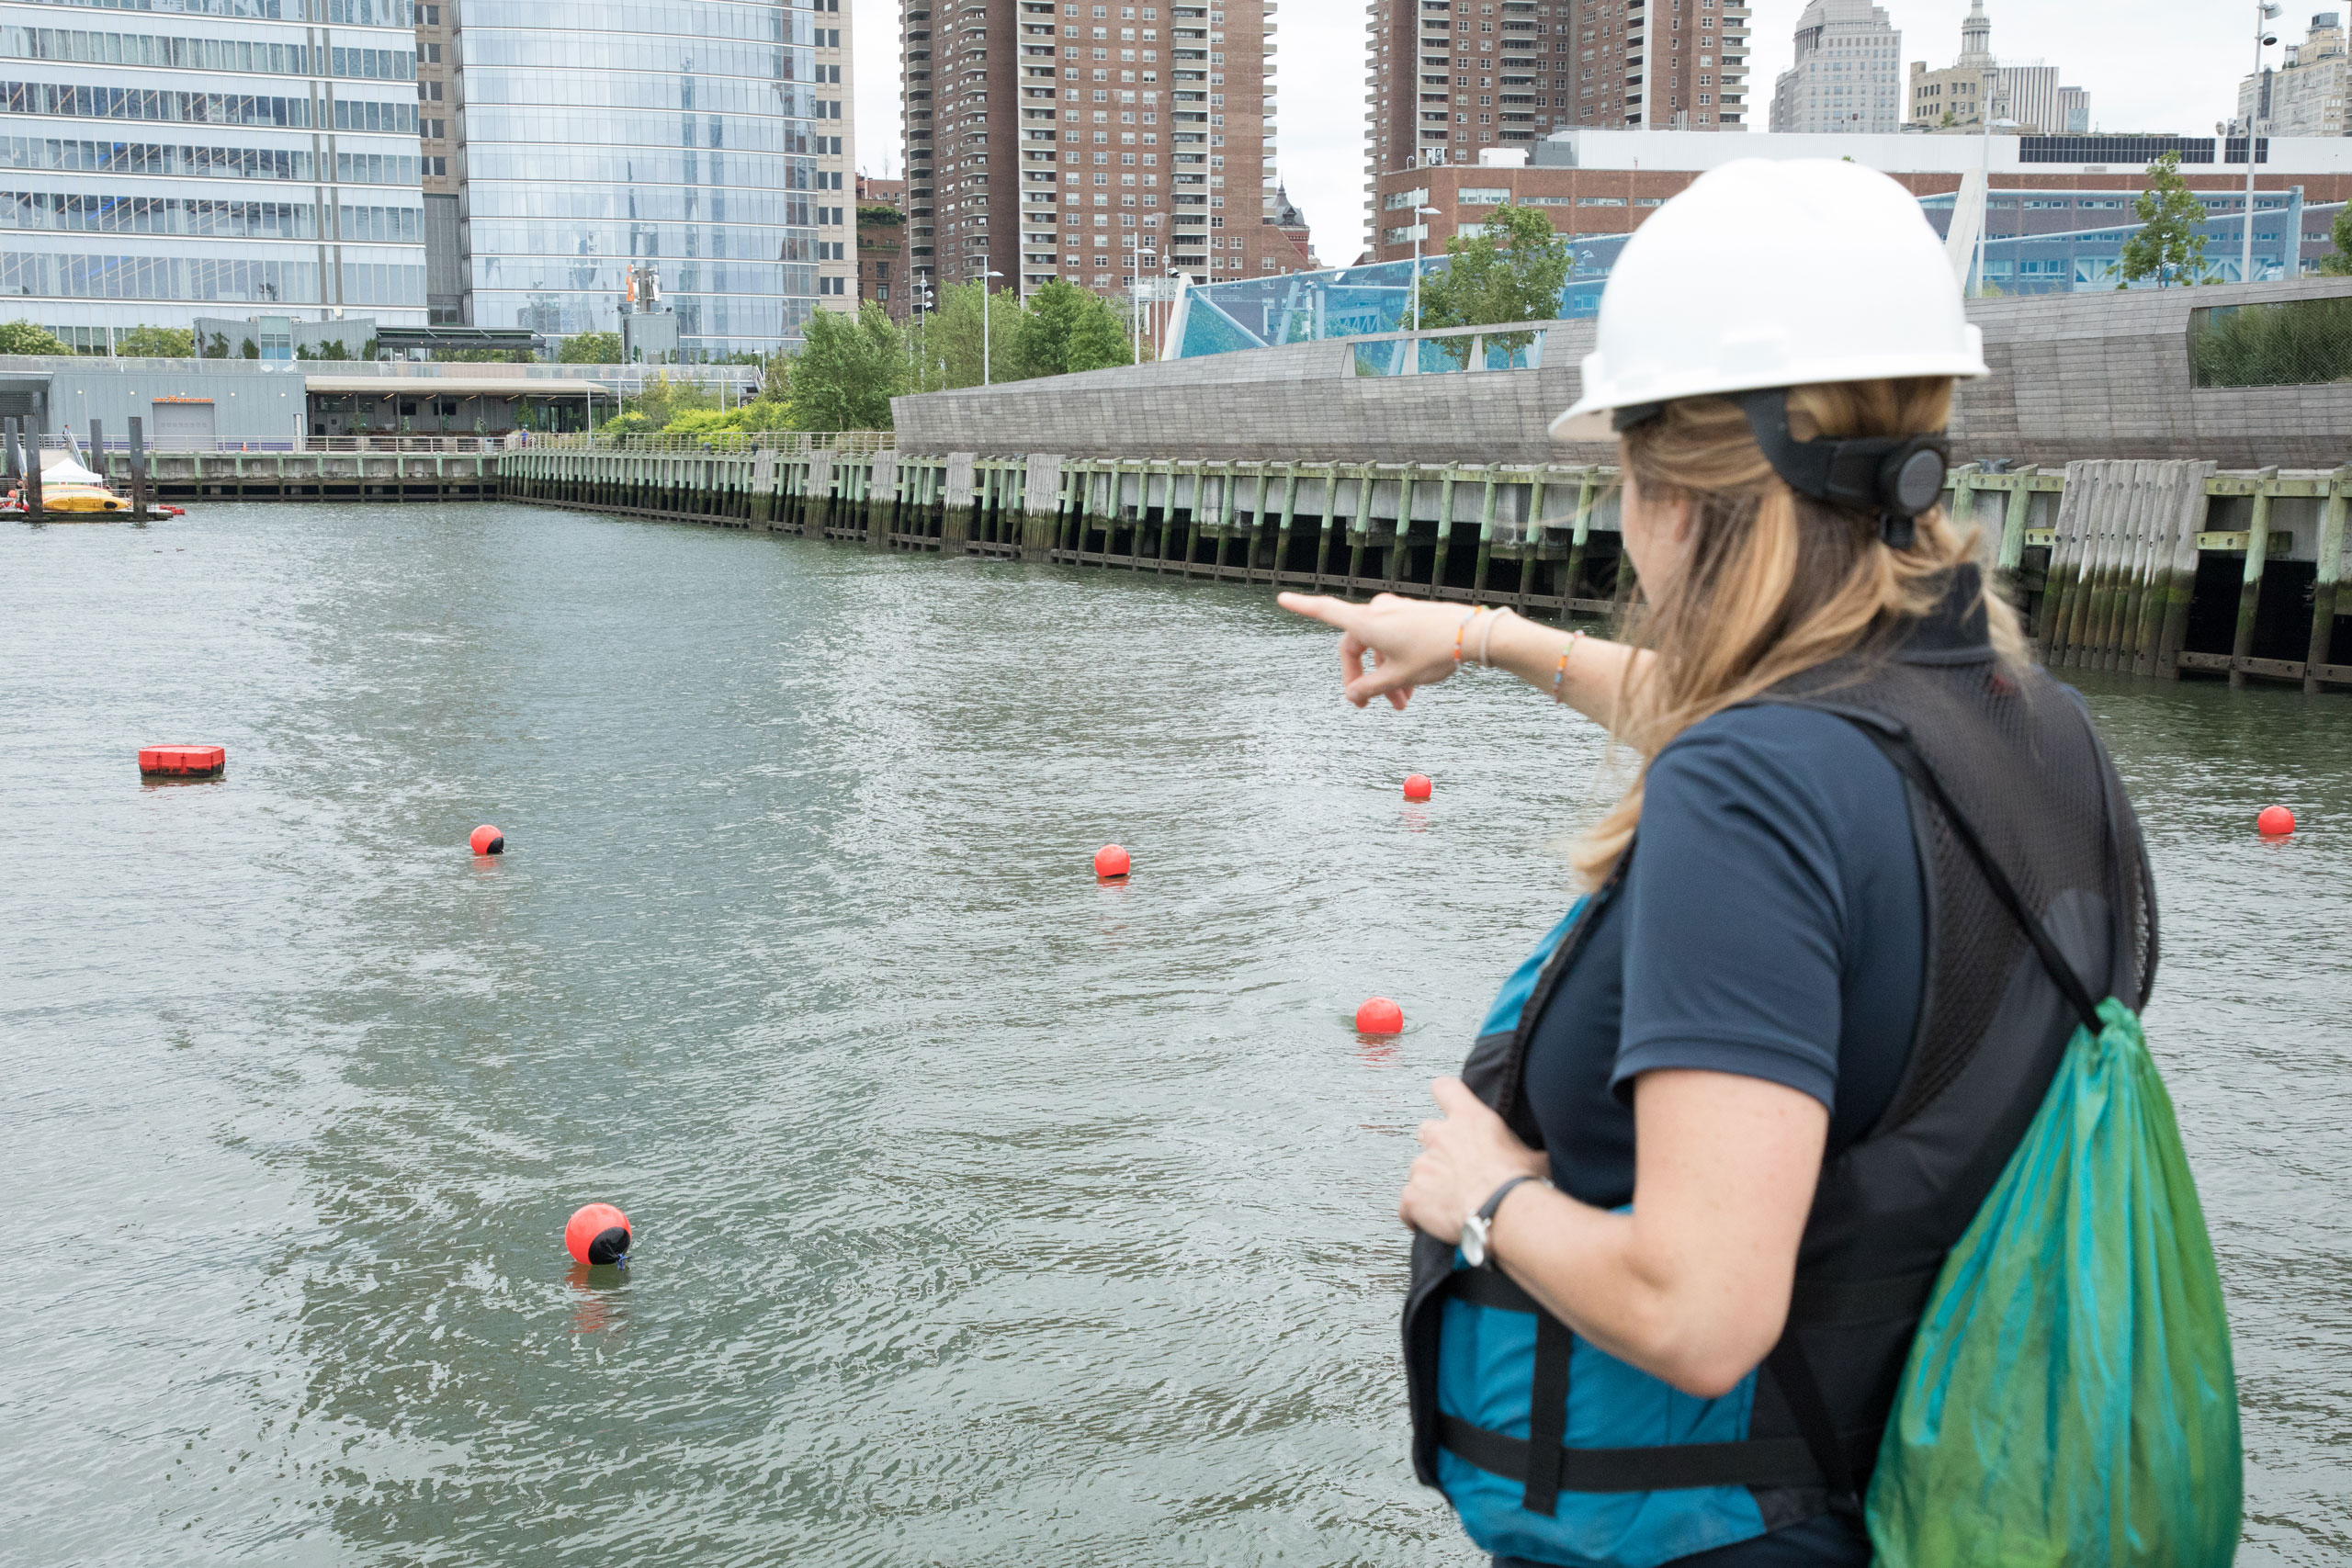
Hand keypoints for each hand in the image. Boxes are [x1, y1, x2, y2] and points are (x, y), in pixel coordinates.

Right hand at [1277, 591, 1477, 710]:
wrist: (1474, 635)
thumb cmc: (1434, 653)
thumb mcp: (1399, 678)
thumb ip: (1371, 688)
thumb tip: (1352, 696)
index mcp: (1367, 623)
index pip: (1325, 612)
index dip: (1302, 607)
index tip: (1282, 598)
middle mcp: (1377, 612)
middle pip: (1355, 646)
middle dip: (1361, 678)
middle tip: (1368, 707)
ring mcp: (1396, 612)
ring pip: (1378, 648)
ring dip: (1384, 676)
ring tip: (1401, 705)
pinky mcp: (1412, 616)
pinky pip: (1394, 641)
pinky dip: (1397, 664)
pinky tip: (1413, 687)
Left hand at [1399, 1078, 1550, 1242]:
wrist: (1503, 1212)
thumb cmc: (1521, 1184)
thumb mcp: (1534, 1157)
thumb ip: (1526, 1150)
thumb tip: (1543, 1157)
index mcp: (1470, 1119)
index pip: (1446, 1088)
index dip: (1445, 1095)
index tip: (1448, 1104)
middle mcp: (1441, 1136)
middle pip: (1426, 1131)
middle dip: (1437, 1148)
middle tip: (1456, 1167)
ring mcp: (1423, 1166)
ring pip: (1418, 1171)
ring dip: (1431, 1184)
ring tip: (1453, 1204)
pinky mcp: (1413, 1196)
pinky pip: (1407, 1205)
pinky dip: (1415, 1214)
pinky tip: (1433, 1224)